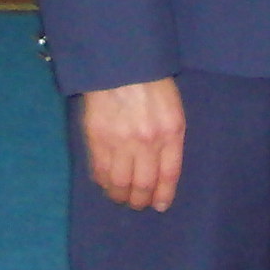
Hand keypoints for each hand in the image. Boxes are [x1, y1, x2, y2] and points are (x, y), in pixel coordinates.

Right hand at [78, 79, 185, 211]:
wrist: (120, 64)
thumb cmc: (151, 83)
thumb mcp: (173, 108)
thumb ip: (170, 138)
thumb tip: (162, 169)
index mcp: (171, 132)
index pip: (169, 174)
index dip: (164, 194)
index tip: (160, 205)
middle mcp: (147, 141)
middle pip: (143, 184)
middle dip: (140, 200)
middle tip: (137, 204)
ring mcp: (120, 141)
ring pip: (120, 183)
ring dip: (120, 195)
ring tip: (120, 198)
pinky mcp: (97, 139)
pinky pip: (99, 170)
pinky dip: (102, 182)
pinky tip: (105, 183)